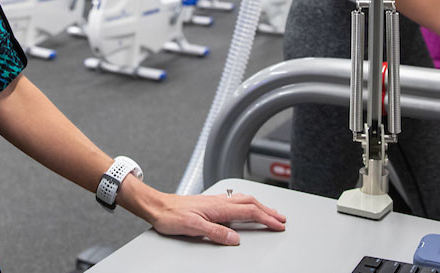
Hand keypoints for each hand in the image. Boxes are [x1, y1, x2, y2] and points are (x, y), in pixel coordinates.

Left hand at [148, 191, 286, 245]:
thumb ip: (216, 232)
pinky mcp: (210, 202)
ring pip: (244, 200)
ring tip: (270, 212)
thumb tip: (235, 239)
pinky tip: (246, 206)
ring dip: (260, 206)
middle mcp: (219, 201)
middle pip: (251, 203)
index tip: (278, 225)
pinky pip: (235, 200)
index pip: (249, 212)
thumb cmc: (172, 215)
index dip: (266, 219)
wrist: (158, 206)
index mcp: (219, 207)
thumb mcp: (193, 227)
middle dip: (268, 211)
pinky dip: (248, 203)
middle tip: (281, 219)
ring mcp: (216, 200)